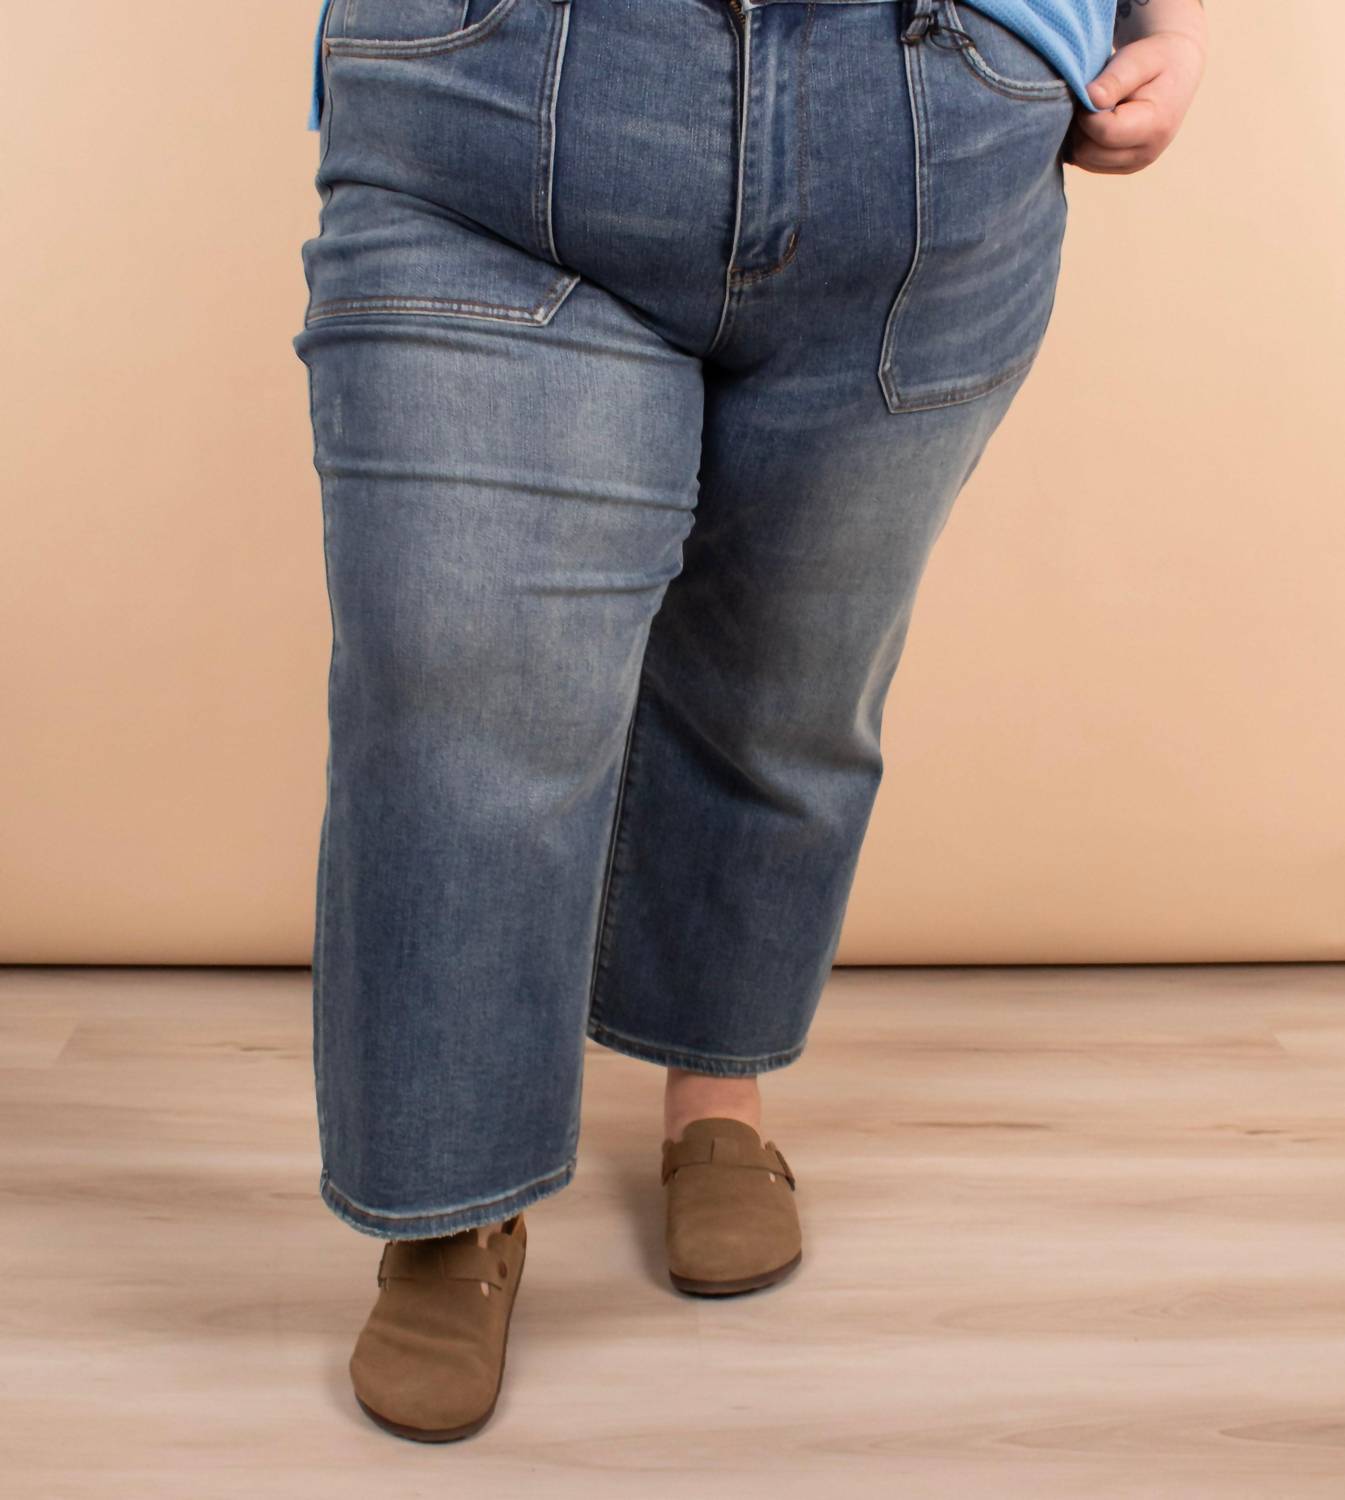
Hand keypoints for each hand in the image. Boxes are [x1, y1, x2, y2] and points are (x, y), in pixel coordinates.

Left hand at [1064, 26, 1205, 173]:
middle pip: (1088, 151)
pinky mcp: (1123, 167)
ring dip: (1081, 134)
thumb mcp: (1139, 59)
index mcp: (1155, 127)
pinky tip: (1096, 120)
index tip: (1092, 90)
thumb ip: (1115, 79)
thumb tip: (1090, 98)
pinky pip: (1088, 162)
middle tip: (1092, 97)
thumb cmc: (1157, 59)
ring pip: (1084, 160)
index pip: (1103, 131)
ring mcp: (1134, 164)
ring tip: (1097, 108)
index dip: (1086, 111)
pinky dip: (1084, 142)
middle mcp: (1146, 153)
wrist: (1178, 68)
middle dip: (1081, 123)